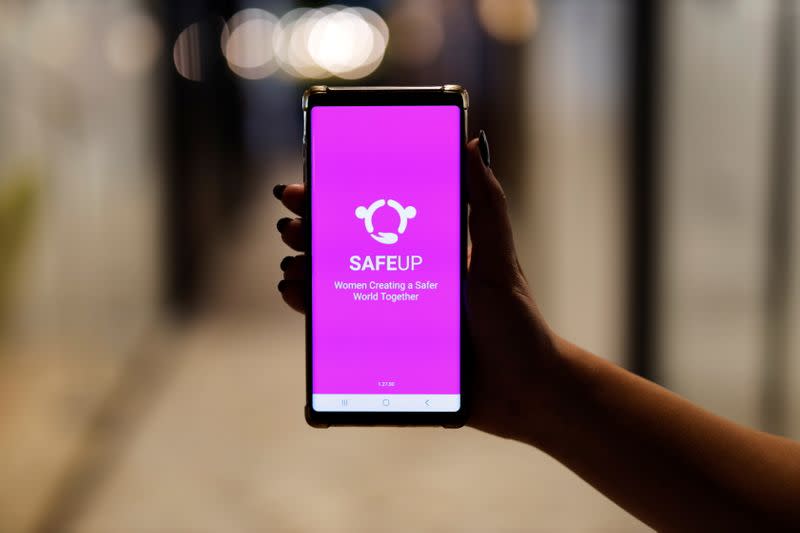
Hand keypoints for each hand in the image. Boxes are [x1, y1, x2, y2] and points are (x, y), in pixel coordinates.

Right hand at [274, 133, 559, 439]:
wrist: (522, 389)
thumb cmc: (516, 322)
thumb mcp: (497, 258)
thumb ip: (485, 205)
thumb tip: (470, 143)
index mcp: (426, 249)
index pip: (372, 214)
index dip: (336, 198)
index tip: (308, 185)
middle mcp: (402, 275)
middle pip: (345, 245)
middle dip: (311, 231)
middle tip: (291, 226)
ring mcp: (390, 312)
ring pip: (335, 282)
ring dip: (304, 266)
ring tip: (291, 261)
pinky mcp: (382, 349)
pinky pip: (337, 324)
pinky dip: (310, 306)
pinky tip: (294, 294)